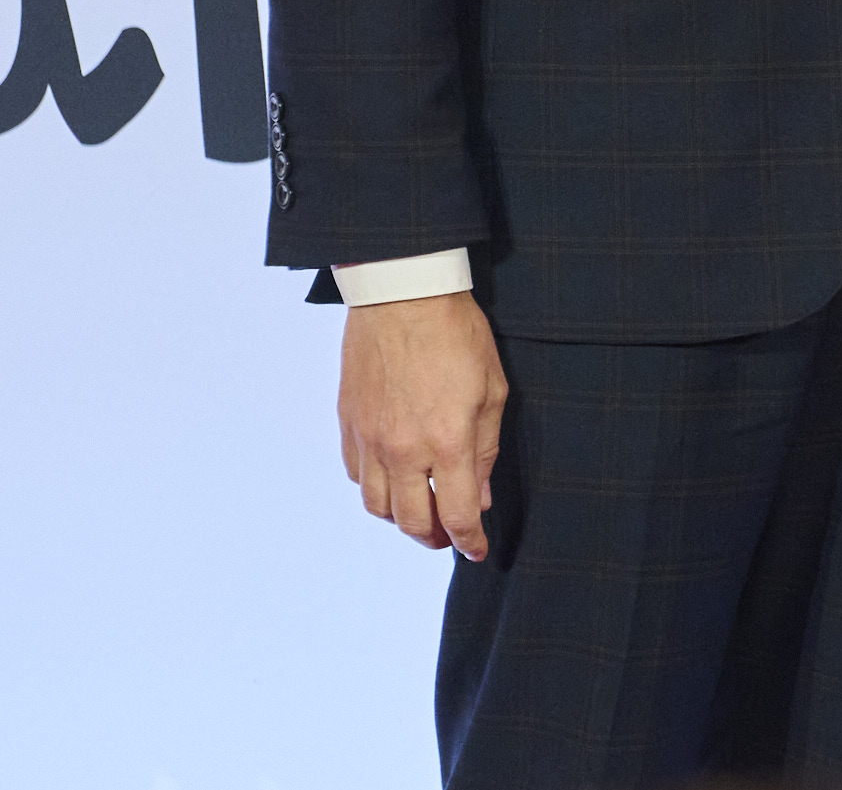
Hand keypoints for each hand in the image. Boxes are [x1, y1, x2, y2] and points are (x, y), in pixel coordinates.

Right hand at [341, 292, 509, 560]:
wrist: (403, 292)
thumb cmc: (456, 333)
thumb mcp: (492, 390)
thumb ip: (485, 450)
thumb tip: (478, 497)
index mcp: (448, 442)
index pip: (457, 515)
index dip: (469, 541)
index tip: (476, 549)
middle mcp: (404, 448)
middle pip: (411, 521)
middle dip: (433, 537)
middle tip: (446, 534)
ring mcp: (371, 437)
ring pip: (377, 506)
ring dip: (400, 518)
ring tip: (418, 510)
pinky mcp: (349, 421)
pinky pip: (356, 474)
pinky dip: (374, 487)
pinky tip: (392, 478)